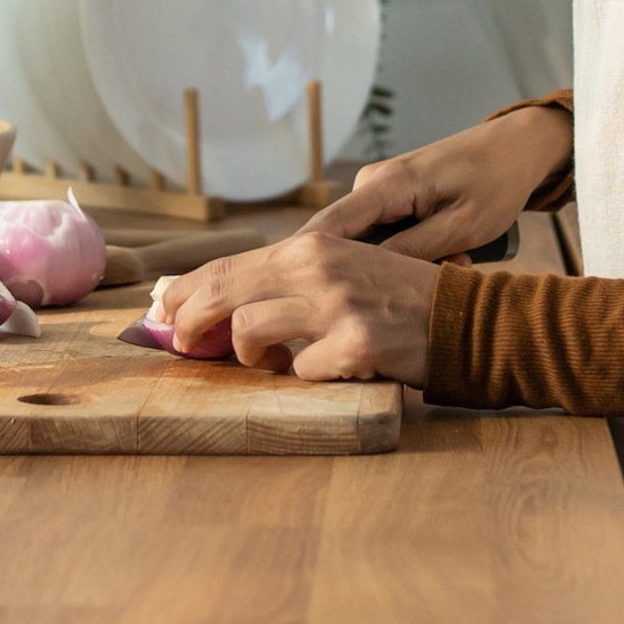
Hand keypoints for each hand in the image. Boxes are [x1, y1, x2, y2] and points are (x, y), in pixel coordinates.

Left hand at [158, 232, 442, 384]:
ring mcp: (336, 306)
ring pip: (250, 332)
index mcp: (309, 245)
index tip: (160, 311)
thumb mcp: (338, 269)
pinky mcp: (357, 345)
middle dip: (189, 323)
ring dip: (249, 357)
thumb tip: (218, 303)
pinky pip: (302, 371)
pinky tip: (328, 371)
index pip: (226, 264)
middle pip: (222, 293)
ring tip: (267, 363)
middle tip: (182, 346)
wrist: (463, 317)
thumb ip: (286, 280)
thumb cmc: (395, 296)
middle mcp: (317, 267)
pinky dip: (307, 378)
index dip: (184, 290)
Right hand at [298, 104, 567, 263]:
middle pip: (347, 242)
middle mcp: (371, 183)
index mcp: (385, 184)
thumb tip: (364, 278)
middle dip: (383, 272)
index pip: (326, 228)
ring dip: (405, 262)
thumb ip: (412, 251)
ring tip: (460, 259)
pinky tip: (452, 251)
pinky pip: (386, 233)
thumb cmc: (496, 182)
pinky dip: (413, 249)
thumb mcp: (462, 226)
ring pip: (371, 242)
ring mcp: (380, 189)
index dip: (309, 266)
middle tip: (443, 273)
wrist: (516, 147)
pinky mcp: (391, 196)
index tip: (310, 303)